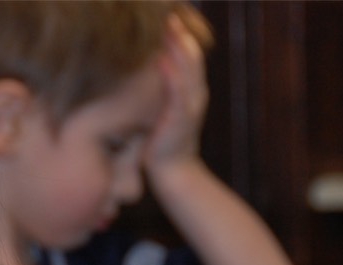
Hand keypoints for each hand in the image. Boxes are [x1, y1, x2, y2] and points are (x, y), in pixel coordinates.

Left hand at [144, 14, 207, 174]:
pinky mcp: (180, 118)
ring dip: (179, 46)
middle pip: (191, 55)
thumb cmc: (163, 142)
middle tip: (169, 13)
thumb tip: (147, 73)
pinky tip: (162, 59)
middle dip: (181, 33)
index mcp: (192, 89)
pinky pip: (177, 92)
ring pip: (189, 68)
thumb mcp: (162, 110)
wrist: (173, 171)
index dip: (180, 34)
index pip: (189, 55)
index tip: (167, 16)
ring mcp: (190, 105)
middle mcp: (195, 93)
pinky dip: (171, 74)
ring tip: (169, 26)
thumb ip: (160, 91)